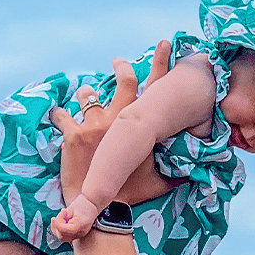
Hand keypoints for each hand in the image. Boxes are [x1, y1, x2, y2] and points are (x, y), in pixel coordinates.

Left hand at [50, 41, 171, 211]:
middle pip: (123, 81)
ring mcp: (96, 125)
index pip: (156, 89)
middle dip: (122, 68)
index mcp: (142, 128)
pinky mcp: (74, 135)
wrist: (104, 209)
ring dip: (85, 94)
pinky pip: (61, 115)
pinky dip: (59, 115)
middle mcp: (120, 120)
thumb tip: (197, 172)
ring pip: (87, 95)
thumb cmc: (133, 197)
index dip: (163, 63)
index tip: (166, 45)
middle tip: (118, 61)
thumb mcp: (161, 182)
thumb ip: (177, 172)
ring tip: (83, 94)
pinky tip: (57, 116)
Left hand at [50, 193, 98, 241]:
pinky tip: (63, 221)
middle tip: (61, 214)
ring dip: (57, 227)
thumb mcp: (72, 208)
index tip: (62, 212)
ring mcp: (78, 235)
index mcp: (80, 225)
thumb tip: (55, 221)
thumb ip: (63, 216)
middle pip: (62, 236)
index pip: (64, 231)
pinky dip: (59, 229)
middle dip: (57, 225)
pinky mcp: (75, 234)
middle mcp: (80, 233)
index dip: (58, 223)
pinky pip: (64, 236)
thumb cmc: (83, 204)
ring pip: (61, 237)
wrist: (91, 205)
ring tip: (62, 217)